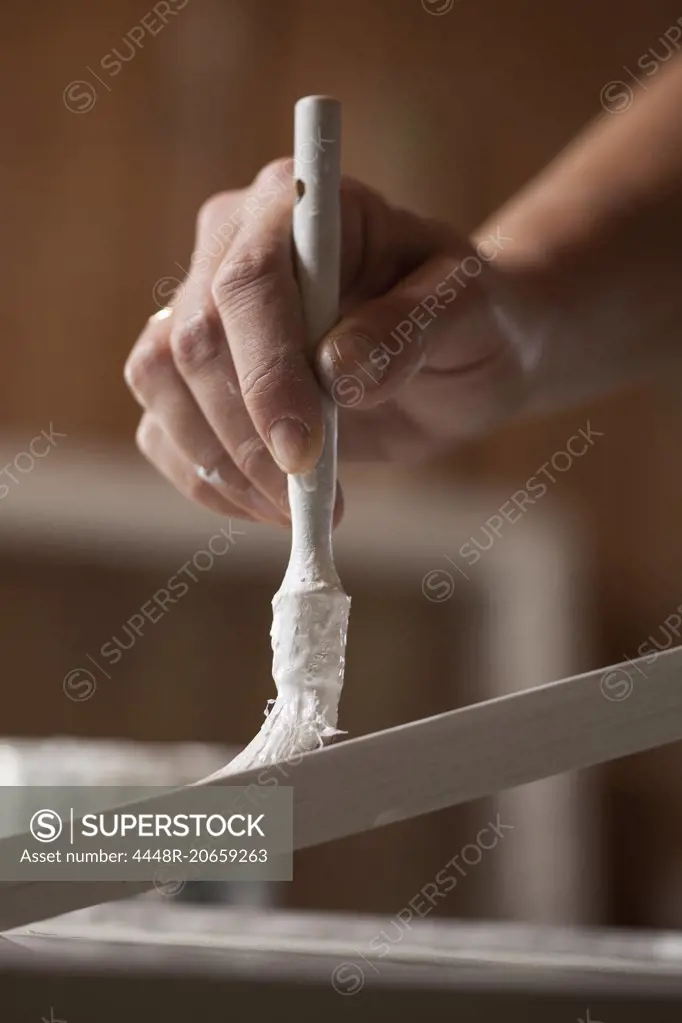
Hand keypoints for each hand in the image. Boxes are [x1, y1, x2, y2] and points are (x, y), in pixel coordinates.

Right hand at [125, 159, 530, 524]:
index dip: (264, 372)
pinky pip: (161, 428)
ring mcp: (201, 307)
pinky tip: (267, 505)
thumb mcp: (469, 312)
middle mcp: (231, 245)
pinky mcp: (192, 373)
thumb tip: (337, 373)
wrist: (456, 354)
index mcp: (298, 207)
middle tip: (313, 498)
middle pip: (192, 343)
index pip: (247, 283)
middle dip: (246, 437)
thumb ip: (410, 328)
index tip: (302, 452)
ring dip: (222, 464)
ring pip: (159, 384)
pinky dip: (206, 481)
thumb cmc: (468, 316)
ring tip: (297, 507)